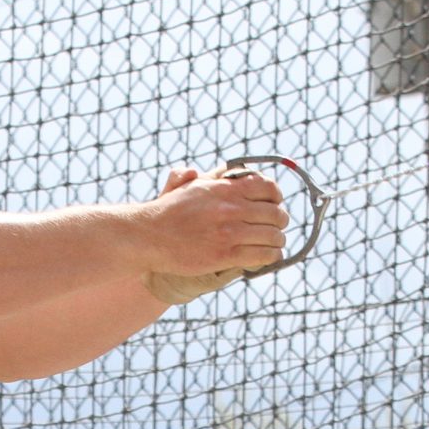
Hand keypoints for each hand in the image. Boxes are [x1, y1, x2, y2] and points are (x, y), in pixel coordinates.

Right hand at [141, 164, 285, 303]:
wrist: (149, 235)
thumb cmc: (168, 211)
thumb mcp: (189, 186)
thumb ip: (209, 177)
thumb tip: (221, 171)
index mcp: (224, 188)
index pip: (267, 187)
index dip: (276, 197)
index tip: (274, 203)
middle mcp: (231, 207)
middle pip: (275, 213)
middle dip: (279, 221)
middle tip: (276, 227)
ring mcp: (229, 231)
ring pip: (273, 236)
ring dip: (277, 241)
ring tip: (273, 245)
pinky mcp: (225, 254)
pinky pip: (262, 255)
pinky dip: (270, 256)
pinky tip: (267, 257)